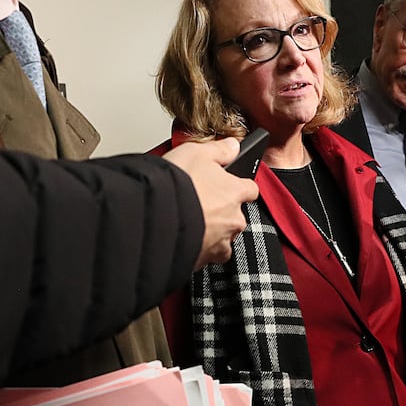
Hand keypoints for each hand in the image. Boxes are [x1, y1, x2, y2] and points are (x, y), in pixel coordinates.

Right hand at [162, 138, 257, 268]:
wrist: (155, 219)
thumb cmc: (177, 186)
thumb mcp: (197, 152)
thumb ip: (219, 149)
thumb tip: (233, 146)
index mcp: (235, 193)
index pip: (250, 189)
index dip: (240, 186)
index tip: (230, 185)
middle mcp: (233, 219)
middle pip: (236, 216)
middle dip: (222, 212)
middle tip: (199, 203)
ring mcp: (220, 242)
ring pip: (223, 238)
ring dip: (211, 232)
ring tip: (189, 222)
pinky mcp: (204, 260)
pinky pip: (206, 255)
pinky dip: (199, 249)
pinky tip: (183, 238)